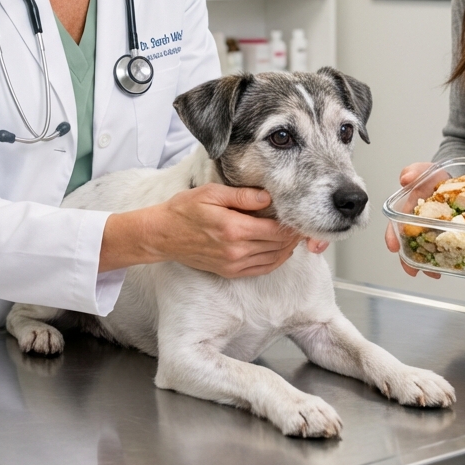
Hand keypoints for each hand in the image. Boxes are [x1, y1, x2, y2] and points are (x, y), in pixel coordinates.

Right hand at [100, 183, 301, 277]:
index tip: (299, 214)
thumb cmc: (184, 210)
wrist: (163, 235)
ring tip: (293, 234)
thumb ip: (242, 195)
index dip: (291, 224)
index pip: (275, 230)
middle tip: (302, 223)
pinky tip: (279, 249)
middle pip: (278, 246)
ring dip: (287, 248)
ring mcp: (233, 264)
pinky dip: (275, 260)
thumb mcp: (212, 193)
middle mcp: (235, 250)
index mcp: (233, 228)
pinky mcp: (229, 271)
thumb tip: (268, 197)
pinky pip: (261, 269)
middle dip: (293, 235)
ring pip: (273, 259)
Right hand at [384, 162, 440, 278]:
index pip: (396, 223)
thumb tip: (405, 178)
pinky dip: (446, 258)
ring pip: (426, 250)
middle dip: (408, 258)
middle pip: (409, 243)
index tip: (393, 246)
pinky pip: (445, 249)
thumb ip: (414, 171)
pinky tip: (449, 265)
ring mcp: (433, 230)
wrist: (457, 180)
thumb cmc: (436, 178)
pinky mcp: (448, 235)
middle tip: (412, 270)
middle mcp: (418, 222)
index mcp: (409, 208)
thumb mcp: (425, 170)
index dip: (392, 235)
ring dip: (427, 263)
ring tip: (433, 272)